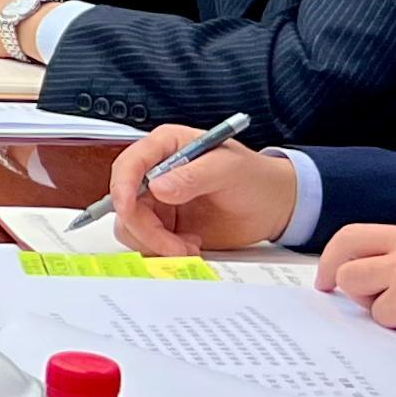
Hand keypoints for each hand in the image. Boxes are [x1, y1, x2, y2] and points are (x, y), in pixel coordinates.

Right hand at [103, 125, 299, 255]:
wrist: (273, 207)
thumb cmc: (255, 178)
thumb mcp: (229, 169)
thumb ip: (194, 175)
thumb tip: (158, 188)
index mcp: (166, 147)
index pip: (128, 164)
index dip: (122, 187)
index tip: (128, 209)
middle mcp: (155, 173)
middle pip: (125, 202)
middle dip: (146, 228)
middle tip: (175, 244)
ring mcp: (157, 201)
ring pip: (131, 225)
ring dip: (156, 242)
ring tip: (189, 245)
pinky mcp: (163, 224)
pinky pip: (146, 241)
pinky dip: (164, 249)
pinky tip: (191, 244)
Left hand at [320, 210, 395, 361]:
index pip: (386, 232)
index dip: (370, 255)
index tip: (360, 268)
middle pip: (350, 239)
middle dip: (332, 263)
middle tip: (327, 285)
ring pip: (353, 276)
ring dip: (365, 299)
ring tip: (394, 314)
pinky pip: (380, 312)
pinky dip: (394, 324)